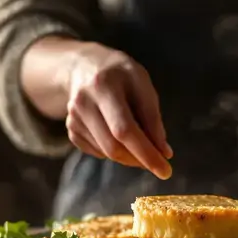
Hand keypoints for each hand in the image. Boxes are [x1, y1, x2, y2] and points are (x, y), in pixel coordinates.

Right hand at [64, 43, 172, 178]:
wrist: (84, 66)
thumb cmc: (121, 75)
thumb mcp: (142, 83)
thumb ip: (152, 117)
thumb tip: (163, 152)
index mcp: (104, 85)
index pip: (126, 129)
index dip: (146, 153)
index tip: (165, 170)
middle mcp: (83, 102)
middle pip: (113, 146)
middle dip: (140, 160)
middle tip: (159, 165)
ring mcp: (73, 117)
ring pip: (106, 152)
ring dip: (130, 157)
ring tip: (143, 145)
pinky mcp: (71, 129)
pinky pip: (98, 152)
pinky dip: (115, 151)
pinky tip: (120, 136)